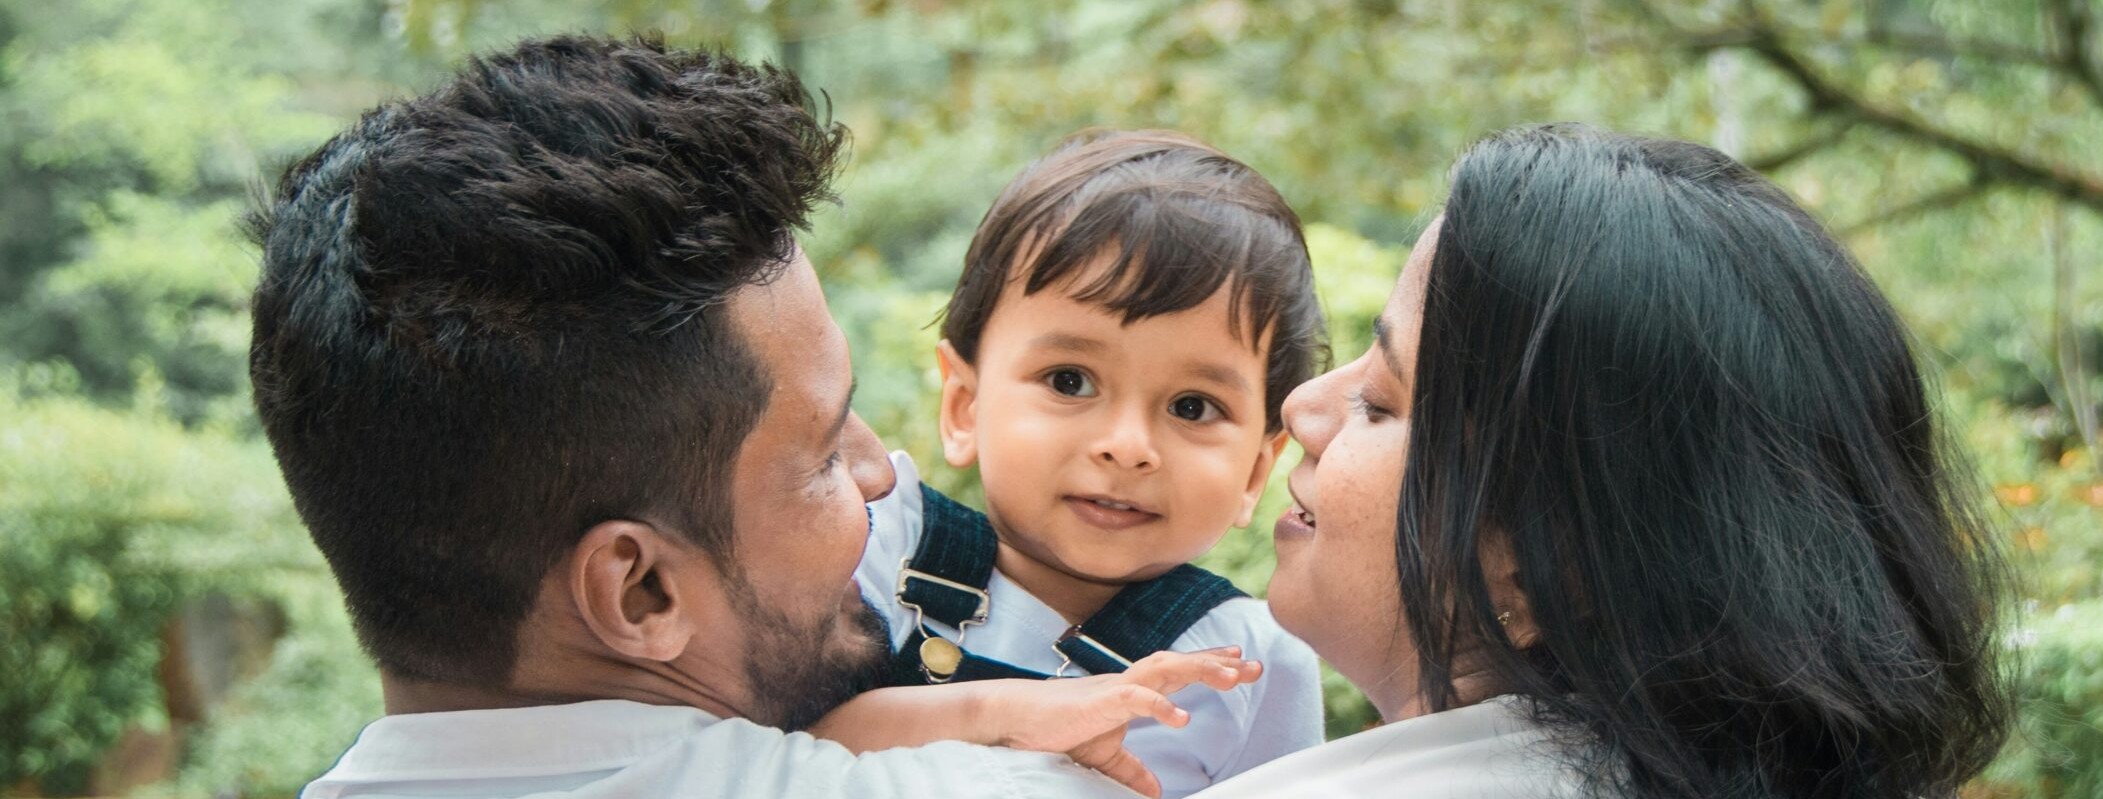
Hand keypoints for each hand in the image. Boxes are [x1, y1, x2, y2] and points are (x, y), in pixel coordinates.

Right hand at [975, 647, 1261, 797]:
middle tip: (1254, 664)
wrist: (1014, 718)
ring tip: (1232, 675)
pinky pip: (1136, 697)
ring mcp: (1115, 687)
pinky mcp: (1100, 700)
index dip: (1209, 664)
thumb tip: (1153, 791)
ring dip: (1200, 670)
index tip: (1242, 661)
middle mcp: (1128, 681)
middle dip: (1218, 662)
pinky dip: (1161, 705)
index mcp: (1131, 691)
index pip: (1177, 672)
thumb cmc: (1055, 729)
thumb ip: (1131, 769)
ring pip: (1165, 668)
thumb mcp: (1102, 754)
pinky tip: (1183, 718)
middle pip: (1180, 663)